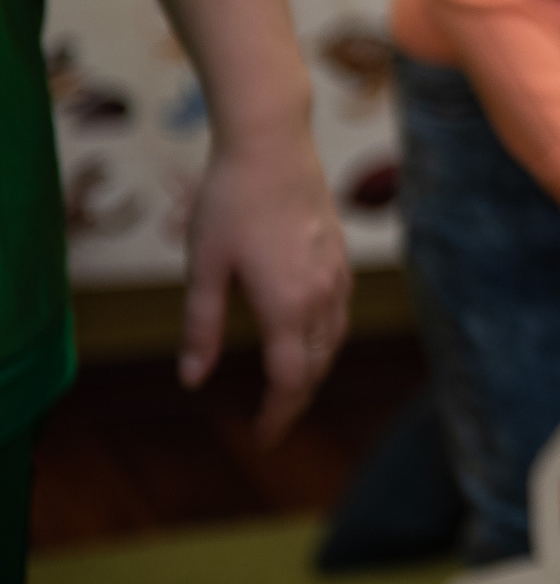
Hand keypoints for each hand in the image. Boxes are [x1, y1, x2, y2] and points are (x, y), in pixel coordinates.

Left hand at [180, 134, 351, 444]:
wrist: (271, 143)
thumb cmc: (230, 201)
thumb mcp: (204, 268)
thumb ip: (202, 327)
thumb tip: (193, 378)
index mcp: (288, 306)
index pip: (291, 380)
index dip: (278, 416)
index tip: (262, 439)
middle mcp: (321, 294)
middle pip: (319, 365)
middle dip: (297, 398)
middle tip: (272, 419)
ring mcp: (336, 271)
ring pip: (334, 338)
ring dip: (314, 368)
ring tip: (290, 383)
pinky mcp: (340, 252)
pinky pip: (341, 309)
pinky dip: (325, 335)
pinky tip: (307, 330)